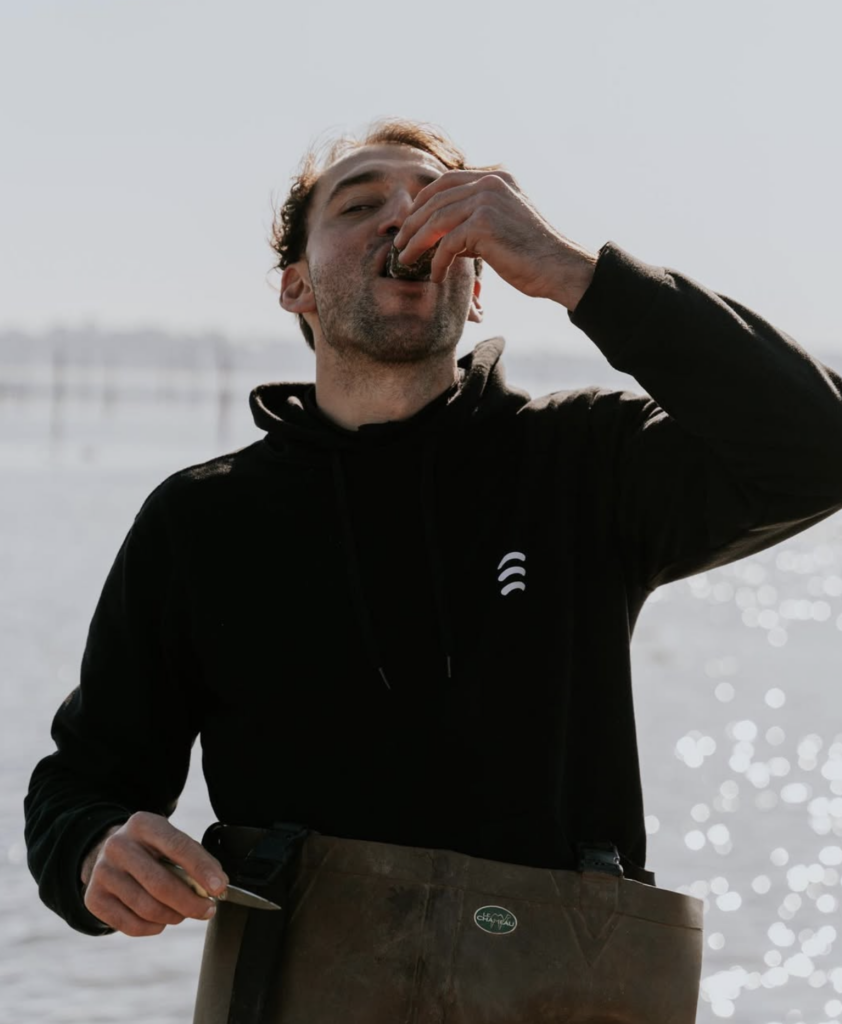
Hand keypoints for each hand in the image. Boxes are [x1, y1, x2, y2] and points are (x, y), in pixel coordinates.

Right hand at [81, 811, 228, 936]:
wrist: (105, 852)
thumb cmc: (150, 849)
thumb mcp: (169, 840)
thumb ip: (194, 859)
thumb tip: (217, 886)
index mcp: (143, 824)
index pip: (178, 846)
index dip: (201, 869)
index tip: (219, 887)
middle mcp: (118, 846)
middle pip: (161, 884)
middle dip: (190, 902)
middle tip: (208, 910)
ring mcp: (103, 873)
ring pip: (147, 908)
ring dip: (174, 916)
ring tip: (183, 913)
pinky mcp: (93, 899)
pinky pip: (131, 926)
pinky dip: (153, 928)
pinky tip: (161, 920)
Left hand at [392, 170, 597, 308]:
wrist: (558, 267)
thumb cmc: (532, 255)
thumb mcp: (502, 226)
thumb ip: (476, 219)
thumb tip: (443, 231)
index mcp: (496, 178)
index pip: (447, 181)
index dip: (422, 200)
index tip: (410, 222)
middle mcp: (491, 183)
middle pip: (436, 199)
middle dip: (413, 223)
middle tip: (400, 244)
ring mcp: (487, 201)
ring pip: (436, 221)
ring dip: (417, 243)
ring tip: (407, 261)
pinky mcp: (484, 224)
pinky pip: (447, 243)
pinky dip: (438, 262)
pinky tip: (437, 276)